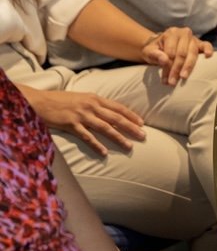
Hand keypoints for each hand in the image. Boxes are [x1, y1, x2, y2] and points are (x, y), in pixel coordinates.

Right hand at [18, 85, 144, 155]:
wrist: (39, 101)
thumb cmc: (60, 100)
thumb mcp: (82, 98)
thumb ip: (95, 104)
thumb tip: (109, 111)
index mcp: (95, 98)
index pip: (118, 107)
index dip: (131, 115)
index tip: (142, 123)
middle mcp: (91, 106)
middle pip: (116, 118)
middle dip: (131, 127)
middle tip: (143, 136)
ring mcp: (82, 115)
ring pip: (105, 128)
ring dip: (119, 137)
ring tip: (129, 146)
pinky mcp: (71, 124)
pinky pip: (87, 136)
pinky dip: (96, 144)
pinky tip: (105, 152)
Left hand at [141, 27, 213, 85]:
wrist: (160, 45)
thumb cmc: (155, 49)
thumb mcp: (149, 51)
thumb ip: (154, 54)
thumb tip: (164, 60)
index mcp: (171, 33)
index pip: (171, 52)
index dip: (168, 66)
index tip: (165, 79)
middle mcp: (183, 33)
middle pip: (182, 53)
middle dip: (177, 69)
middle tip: (172, 82)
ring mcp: (193, 38)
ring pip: (192, 53)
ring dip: (188, 67)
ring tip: (183, 77)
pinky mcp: (200, 43)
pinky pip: (206, 45)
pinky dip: (208, 50)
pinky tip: (208, 56)